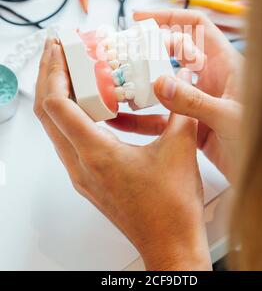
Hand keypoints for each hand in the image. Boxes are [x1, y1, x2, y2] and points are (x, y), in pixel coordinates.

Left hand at [34, 39, 211, 270]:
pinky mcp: (88, 178)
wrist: (171, 244)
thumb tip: (181, 81)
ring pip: (54, 127)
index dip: (54, 72)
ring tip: (67, 70)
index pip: (57, 106)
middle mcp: (81, 165)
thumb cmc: (171, 208)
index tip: (60, 50)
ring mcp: (81, 173)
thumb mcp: (181, 148)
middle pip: (47, 113)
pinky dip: (68, 114)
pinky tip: (87, 103)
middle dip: (48, 76)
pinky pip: (67, 139)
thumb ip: (180, 108)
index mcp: (98, 154)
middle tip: (57, 51)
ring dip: (56, 95)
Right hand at [109, 10, 243, 181]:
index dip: (169, 18)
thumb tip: (160, 82)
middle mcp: (211, 79)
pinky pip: (163, 117)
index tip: (140, 18)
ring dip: (143, 85)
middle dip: (149, 51)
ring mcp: (199, 101)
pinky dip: (144, 118)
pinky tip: (125, 120)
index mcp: (226, 64)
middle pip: (174, 54)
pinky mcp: (192, 125)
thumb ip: (195, 100)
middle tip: (123, 54)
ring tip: (119, 86)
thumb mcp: (229, 116)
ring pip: (165, 86)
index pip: (196, 27)